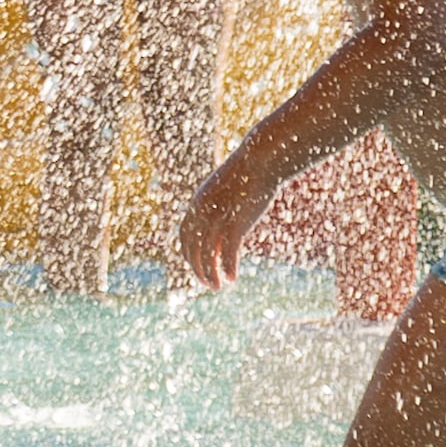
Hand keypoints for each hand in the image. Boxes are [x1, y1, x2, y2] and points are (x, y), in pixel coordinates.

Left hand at [173, 155, 267, 290]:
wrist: (261, 160)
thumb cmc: (247, 173)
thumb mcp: (228, 190)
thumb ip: (220, 208)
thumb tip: (221, 221)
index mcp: (198, 203)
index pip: (184, 235)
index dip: (188, 253)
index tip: (196, 266)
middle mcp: (203, 211)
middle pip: (193, 247)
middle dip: (198, 268)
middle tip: (207, 283)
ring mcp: (219, 217)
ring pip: (208, 253)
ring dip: (211, 273)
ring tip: (217, 286)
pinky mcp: (236, 222)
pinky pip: (229, 251)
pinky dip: (228, 266)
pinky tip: (232, 277)